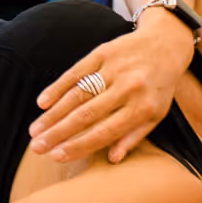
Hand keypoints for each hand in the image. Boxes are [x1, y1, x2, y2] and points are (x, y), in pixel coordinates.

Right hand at [28, 14, 192, 163]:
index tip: (57, 156)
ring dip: (53, 114)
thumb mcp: (156, 114)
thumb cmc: (159, 86)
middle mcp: (128, 88)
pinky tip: (42, 102)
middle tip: (37, 147)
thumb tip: (113, 159)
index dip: (79, 145)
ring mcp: (114, 68)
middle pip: (86, 115)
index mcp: (143, 108)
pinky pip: (75, 72)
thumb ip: (134, 136)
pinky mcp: (102, 52)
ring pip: (77, 95)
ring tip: (34, 131)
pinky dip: (57, 88)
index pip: (105, 132)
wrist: (166, 43)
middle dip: (58, 133)